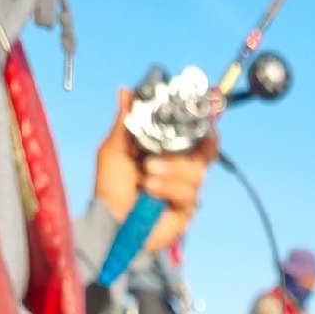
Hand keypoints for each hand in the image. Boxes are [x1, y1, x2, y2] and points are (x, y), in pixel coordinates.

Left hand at [93, 89, 219, 252]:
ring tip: (147, 172)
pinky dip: (169, 188)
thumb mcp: (114, 149)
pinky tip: (150, 189)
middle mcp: (179, 170)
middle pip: (203, 152)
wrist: (109, 222)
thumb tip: (126, 91)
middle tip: (162, 148)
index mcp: (166, 152)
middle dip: (186, 147)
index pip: (196, 138)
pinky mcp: (185, 211)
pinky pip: (189, 193)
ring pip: (196, 172)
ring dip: (172, 169)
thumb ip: (126, 122)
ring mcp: (184, 191)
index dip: (205, 130)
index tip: (205, 121)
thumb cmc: (110, 189)